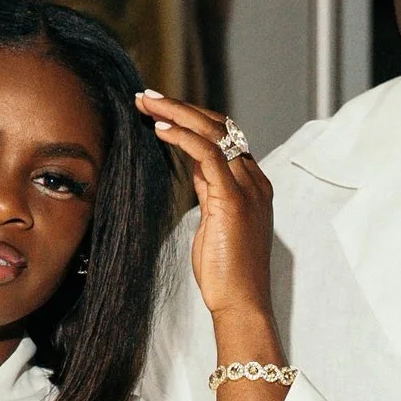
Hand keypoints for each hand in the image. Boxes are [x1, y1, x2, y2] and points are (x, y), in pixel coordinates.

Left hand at [137, 90, 274, 335]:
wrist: (241, 303)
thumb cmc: (225, 272)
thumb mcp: (215, 222)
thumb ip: (211, 191)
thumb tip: (196, 167)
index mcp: (252, 184)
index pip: (224, 136)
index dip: (191, 119)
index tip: (159, 111)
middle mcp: (254, 180)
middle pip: (219, 126)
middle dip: (181, 107)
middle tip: (146, 97)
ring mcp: (247, 187)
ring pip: (213, 131)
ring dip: (176, 112)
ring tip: (146, 104)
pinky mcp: (233, 199)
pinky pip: (208, 154)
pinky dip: (182, 136)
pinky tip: (160, 129)